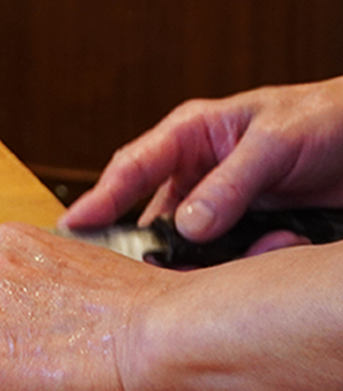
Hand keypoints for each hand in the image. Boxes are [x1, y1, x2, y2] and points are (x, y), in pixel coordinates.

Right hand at [59, 76, 342, 241]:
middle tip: (142, 272)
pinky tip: (280, 242)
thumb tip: (188, 226)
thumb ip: (230, 183)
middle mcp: (196, 173)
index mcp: (190, 136)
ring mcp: (218, 205)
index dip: (99, 198)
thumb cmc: (326, 118)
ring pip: (189, 245)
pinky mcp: (243, 230)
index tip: (73, 227)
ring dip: (211, 258)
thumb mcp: (276, 142)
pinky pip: (226, 258)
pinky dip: (247, 263)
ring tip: (256, 245)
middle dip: (152, 245)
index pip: (132, 167)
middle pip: (151, 217)